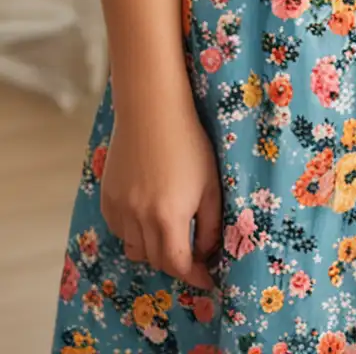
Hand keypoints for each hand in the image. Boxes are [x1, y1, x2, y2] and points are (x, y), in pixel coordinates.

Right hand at [100, 94, 221, 289]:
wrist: (152, 114)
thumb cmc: (190, 144)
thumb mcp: (211, 184)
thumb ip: (211, 223)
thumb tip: (208, 252)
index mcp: (169, 217)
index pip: (178, 264)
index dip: (195, 276)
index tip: (208, 279)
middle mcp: (139, 220)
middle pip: (155, 260)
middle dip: (176, 263)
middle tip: (193, 257)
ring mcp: (119, 211)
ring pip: (135, 248)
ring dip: (154, 248)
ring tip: (171, 234)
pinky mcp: (106, 200)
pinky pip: (121, 230)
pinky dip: (135, 232)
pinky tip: (149, 213)